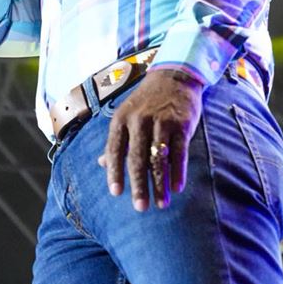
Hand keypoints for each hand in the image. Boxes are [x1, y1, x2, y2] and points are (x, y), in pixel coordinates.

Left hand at [98, 69, 202, 210]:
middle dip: (138, 185)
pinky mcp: (181, 123)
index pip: (114, 150)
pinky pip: (179, 152)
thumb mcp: (125, 115)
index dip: (114, 172)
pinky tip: (177, 187)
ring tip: (161, 204)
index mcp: (121, 119)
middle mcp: (139, 120)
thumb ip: (116, 140)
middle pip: (137, 158)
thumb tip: (101, 164)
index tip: (116, 193)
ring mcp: (161, 121)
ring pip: (159, 158)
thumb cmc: (146, 101)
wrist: (173, 76)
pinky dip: (178, 171)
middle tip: (140, 207)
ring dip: (160, 184)